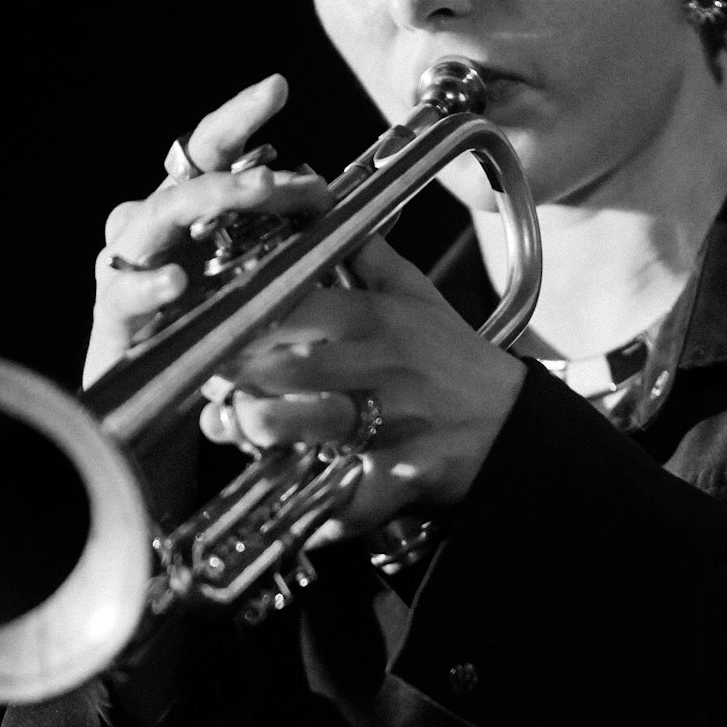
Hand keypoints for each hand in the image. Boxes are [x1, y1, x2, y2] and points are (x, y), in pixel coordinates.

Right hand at [84, 75, 330, 387]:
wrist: (151, 407)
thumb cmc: (205, 337)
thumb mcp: (256, 283)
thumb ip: (288, 240)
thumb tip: (342, 199)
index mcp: (188, 212)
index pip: (211, 152)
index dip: (239, 116)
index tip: (278, 88)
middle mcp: (153, 227)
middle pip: (185, 177)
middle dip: (234, 167)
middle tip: (279, 175)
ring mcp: (127, 266)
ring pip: (156, 217)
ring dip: (206, 201)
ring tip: (254, 196)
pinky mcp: (112, 315)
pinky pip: (125, 292)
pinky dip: (151, 284)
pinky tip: (177, 282)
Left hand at [201, 235, 527, 538]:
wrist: (519, 426)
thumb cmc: (458, 360)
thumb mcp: (420, 297)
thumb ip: (369, 256)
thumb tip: (325, 208)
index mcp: (375, 318)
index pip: (291, 304)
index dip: (238, 319)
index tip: (206, 329)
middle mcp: (379, 364)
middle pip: (281, 363)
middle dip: (232, 378)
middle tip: (210, 386)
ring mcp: (392, 421)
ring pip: (302, 425)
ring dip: (261, 432)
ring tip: (243, 432)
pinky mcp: (404, 473)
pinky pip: (350, 498)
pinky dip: (320, 515)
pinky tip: (297, 518)